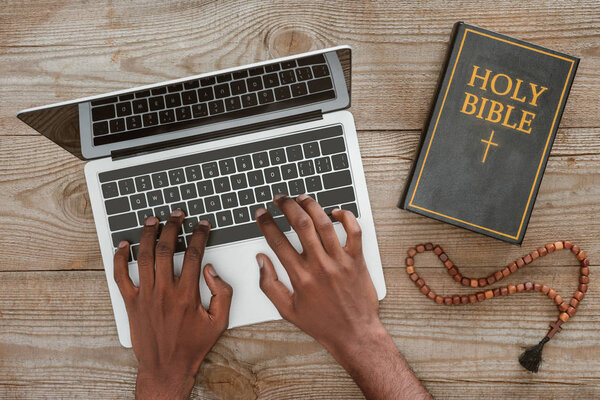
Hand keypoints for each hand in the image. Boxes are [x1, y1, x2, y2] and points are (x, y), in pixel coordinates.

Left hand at [113, 210, 232, 399]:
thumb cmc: (192, 346)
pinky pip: (121, 276)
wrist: (166, 368)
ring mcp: (145, 296)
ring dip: (148, 235)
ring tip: (153, 220)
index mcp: (187, 295)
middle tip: (177, 215)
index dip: (199, 235)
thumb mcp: (219, 322)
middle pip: (167, 249)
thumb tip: (211, 270)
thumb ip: (222, 293)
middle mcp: (164, 292)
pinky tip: (123, 245)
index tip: (202, 225)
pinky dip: (120, 258)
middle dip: (173, 227)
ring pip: (144, 257)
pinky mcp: (131, 303)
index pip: (194, 255)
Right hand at [255, 194, 383, 355]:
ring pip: (325, 223)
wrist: (355, 334)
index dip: (266, 223)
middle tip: (280, 198)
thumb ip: (270, 284)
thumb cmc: (322, 323)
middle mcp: (320, 265)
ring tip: (302, 198)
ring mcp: (340, 261)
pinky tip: (336, 212)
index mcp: (300, 277)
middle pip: (300, 224)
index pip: (278, 241)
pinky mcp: (357, 260)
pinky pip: (354, 231)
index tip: (262, 213)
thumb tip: (261, 260)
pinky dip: (346, 217)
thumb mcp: (287, 310)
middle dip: (286, 206)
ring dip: (311, 206)